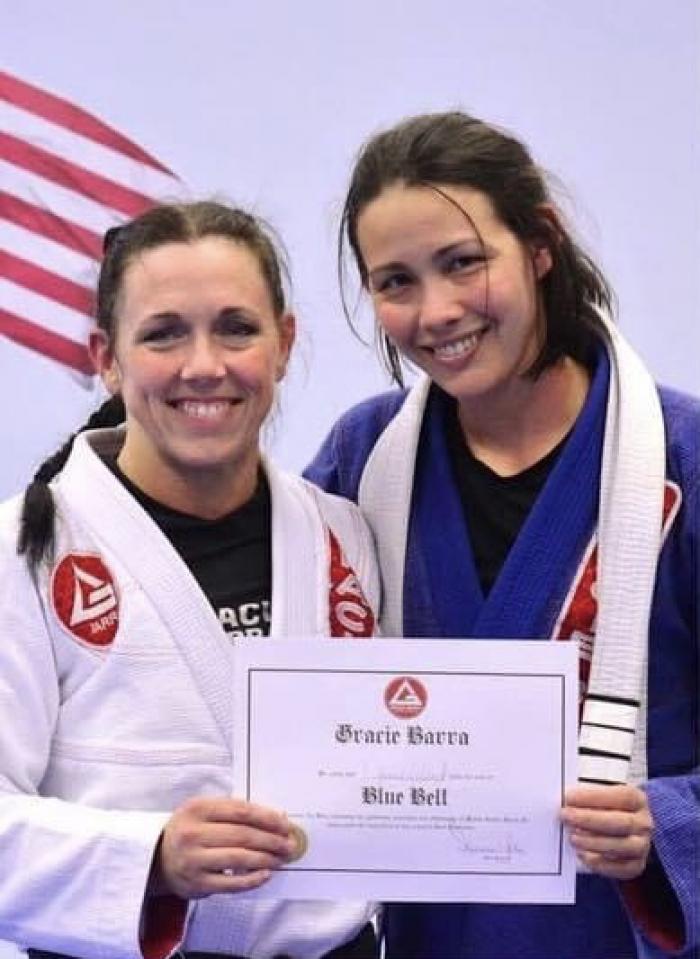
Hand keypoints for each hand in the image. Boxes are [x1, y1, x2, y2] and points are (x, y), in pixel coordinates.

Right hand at [154, 796, 294, 898]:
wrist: (157, 858)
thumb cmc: (189, 830)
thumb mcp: (204, 811)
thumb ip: (236, 811)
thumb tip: (277, 818)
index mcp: (197, 809)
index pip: (240, 811)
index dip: (267, 817)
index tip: (285, 824)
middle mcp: (192, 833)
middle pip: (242, 835)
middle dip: (271, 840)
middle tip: (289, 844)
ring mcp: (193, 860)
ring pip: (238, 858)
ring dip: (265, 859)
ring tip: (281, 859)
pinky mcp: (196, 884)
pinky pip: (230, 883)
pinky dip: (251, 880)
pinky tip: (265, 874)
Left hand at [560, 784, 653, 879]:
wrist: (625, 828)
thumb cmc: (609, 807)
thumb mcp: (603, 795)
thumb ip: (589, 796)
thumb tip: (566, 800)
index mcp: (637, 799)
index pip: (622, 796)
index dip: (595, 797)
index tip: (569, 797)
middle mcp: (643, 823)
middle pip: (621, 822)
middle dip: (590, 819)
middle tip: (566, 816)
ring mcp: (642, 846)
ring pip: (621, 846)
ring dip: (594, 842)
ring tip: (573, 837)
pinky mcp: (636, 865)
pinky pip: (621, 868)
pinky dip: (601, 863)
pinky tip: (583, 855)